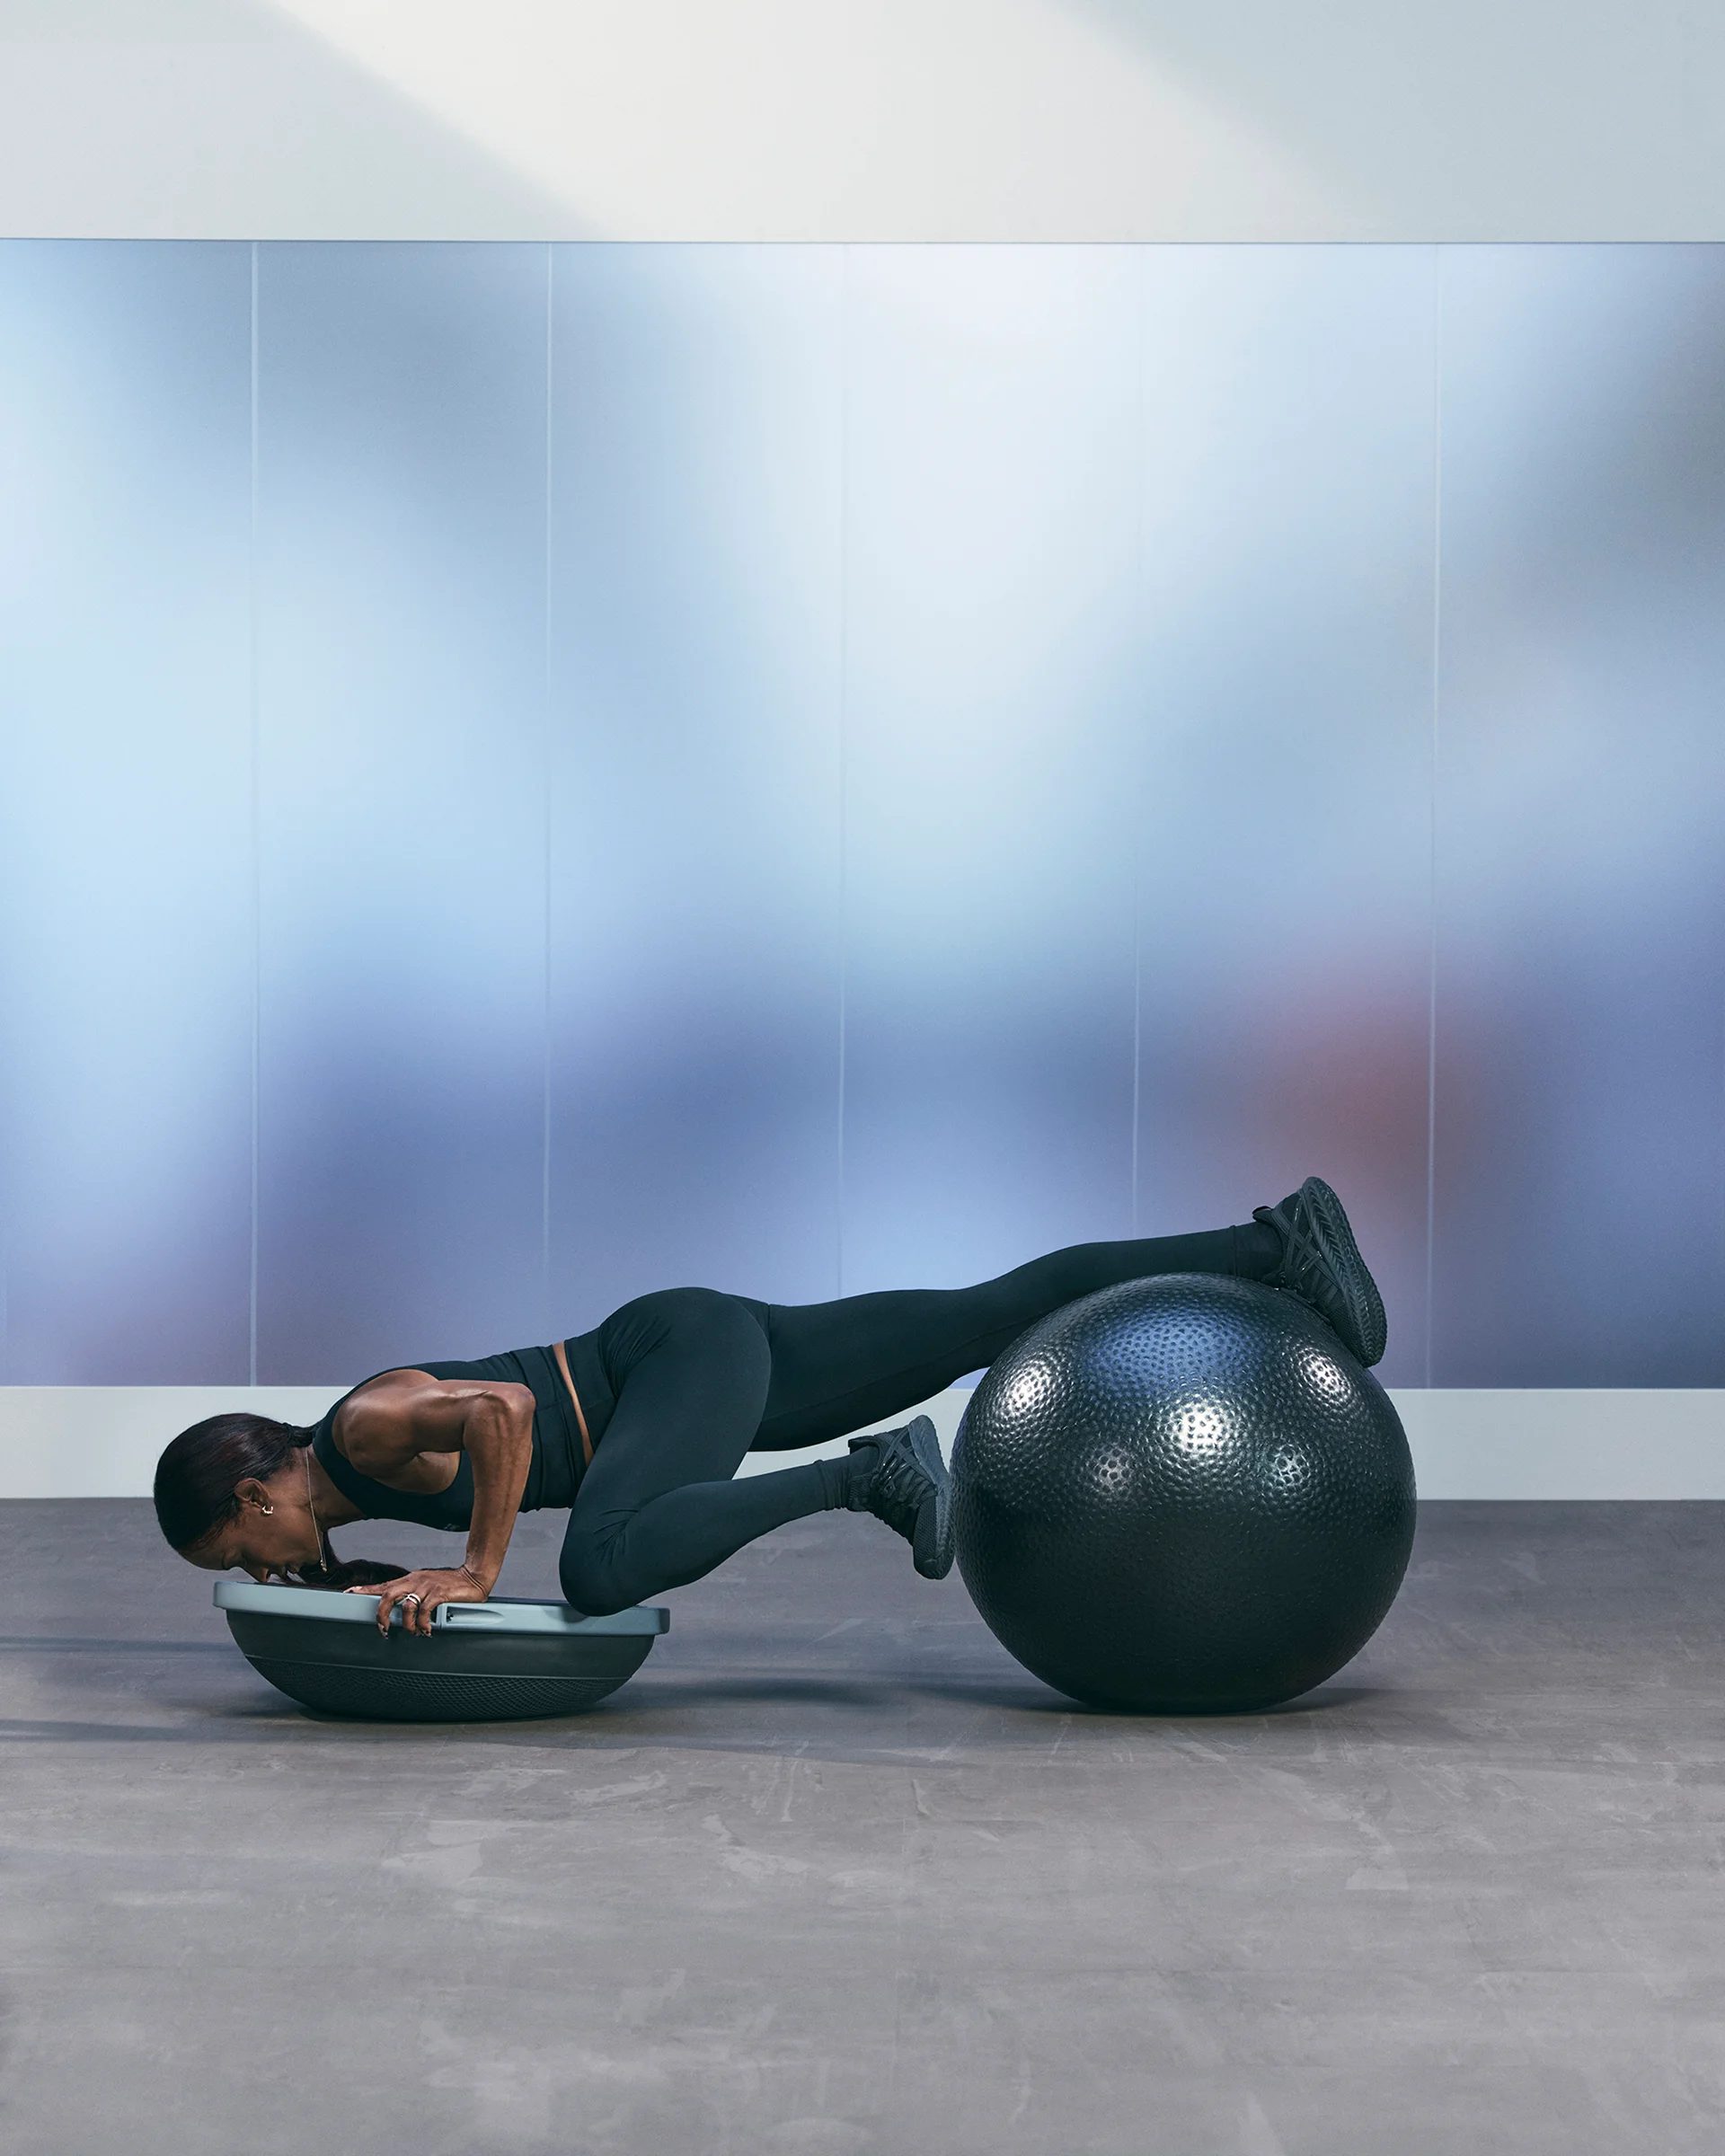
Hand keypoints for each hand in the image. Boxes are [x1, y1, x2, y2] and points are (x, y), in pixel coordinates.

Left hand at [343, 1565, 489, 1635]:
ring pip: (406, 1606)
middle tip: (383, 1629)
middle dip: (382, 1614)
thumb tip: (402, 1611)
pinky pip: (425, 1611)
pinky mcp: (439, 1593)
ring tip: (414, 1631)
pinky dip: (423, 1624)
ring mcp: (427, 1587)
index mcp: (409, 1580)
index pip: (382, 1585)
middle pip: (388, 1595)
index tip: (349, 1593)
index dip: (364, 1590)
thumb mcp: (427, 1586)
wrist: (473, 1576)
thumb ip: (414, 1595)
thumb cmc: (450, 1584)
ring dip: (407, 1624)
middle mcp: (415, 1581)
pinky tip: (427, 1629)